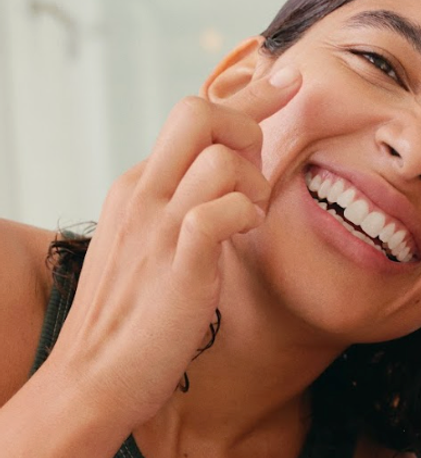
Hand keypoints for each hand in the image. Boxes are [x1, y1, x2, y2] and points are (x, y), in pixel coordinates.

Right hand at [49, 64, 301, 425]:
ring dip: (255, 183)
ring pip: (219, 157)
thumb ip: (182, 215)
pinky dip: (246, 215)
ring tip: (252, 220)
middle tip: (259, 175)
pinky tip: (246, 235)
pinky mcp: (178, 265)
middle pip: (198, 111)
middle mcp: (143, 195)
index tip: (288, 79)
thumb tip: (225, 192)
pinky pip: (220, 210)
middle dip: (249, 127)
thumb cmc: (134, 323)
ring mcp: (158, 228)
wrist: (95, 378)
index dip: (248, 97)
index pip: (192, 117)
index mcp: (138, 187)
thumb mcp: (153, 251)